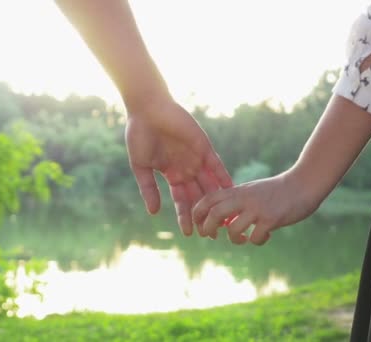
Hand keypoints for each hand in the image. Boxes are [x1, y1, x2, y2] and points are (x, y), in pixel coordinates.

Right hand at [125, 99, 232, 235]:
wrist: (148, 109)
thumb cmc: (139, 135)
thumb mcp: (141, 166)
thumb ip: (148, 188)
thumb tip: (153, 212)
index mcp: (171, 174)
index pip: (181, 201)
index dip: (185, 216)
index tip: (189, 233)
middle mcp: (186, 169)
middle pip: (199, 197)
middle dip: (206, 214)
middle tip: (214, 233)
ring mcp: (196, 159)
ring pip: (210, 185)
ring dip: (218, 201)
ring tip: (227, 217)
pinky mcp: (204, 147)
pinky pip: (217, 166)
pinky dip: (224, 178)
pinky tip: (231, 192)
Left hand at [192, 172, 319, 244]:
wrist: (302, 184)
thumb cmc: (275, 191)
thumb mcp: (250, 192)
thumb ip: (234, 204)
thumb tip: (221, 224)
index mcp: (237, 191)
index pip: (208, 199)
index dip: (198, 214)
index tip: (199, 225)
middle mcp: (244, 198)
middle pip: (214, 214)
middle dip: (207, 229)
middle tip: (212, 236)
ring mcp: (257, 208)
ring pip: (233, 230)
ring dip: (235, 239)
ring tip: (243, 239)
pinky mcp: (272, 219)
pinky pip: (255, 238)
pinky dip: (257, 241)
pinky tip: (265, 236)